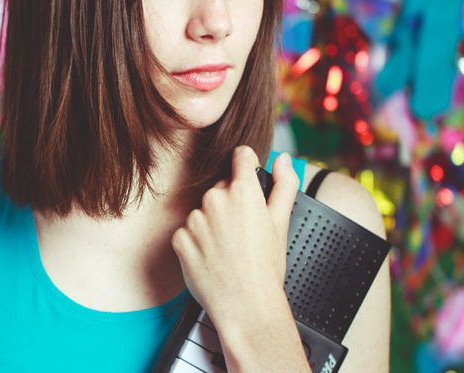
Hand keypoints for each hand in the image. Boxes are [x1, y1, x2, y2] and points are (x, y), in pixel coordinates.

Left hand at [171, 146, 298, 327]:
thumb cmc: (266, 267)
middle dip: (231, 203)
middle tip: (243, 232)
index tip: (248, 172)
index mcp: (243, 191)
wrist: (245, 306)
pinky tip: (213, 258)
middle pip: (221, 188)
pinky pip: (188, 232)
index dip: (246, 163)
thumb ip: (284, 184)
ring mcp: (194, 219)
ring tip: (228, 249)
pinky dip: (197, 242)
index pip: (240, 157)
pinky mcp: (179, 238)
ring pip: (203, 211)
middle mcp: (215, 199)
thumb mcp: (281, 222)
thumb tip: (283, 159)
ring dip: (212, 223)